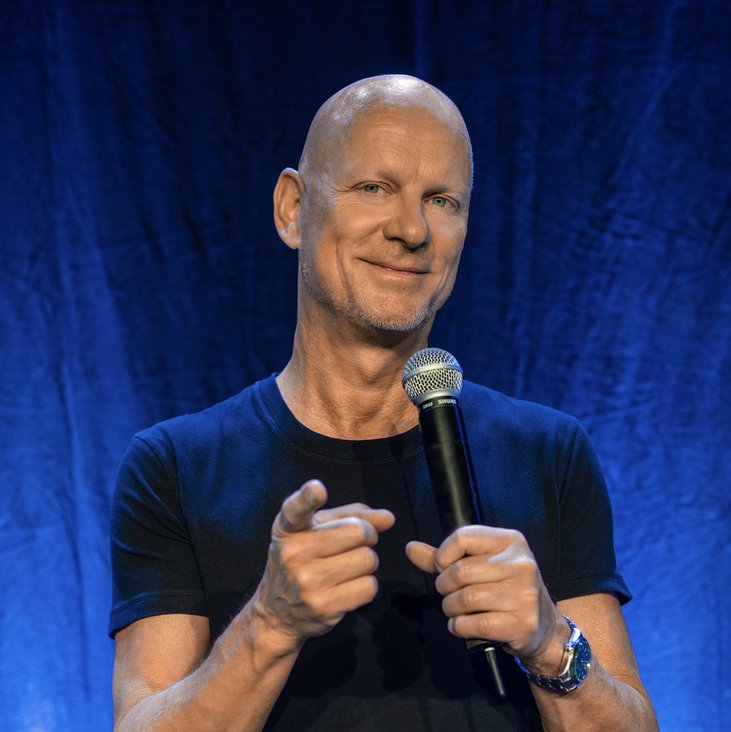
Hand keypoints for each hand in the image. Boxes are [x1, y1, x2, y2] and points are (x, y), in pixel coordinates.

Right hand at [250, 479, 394, 652]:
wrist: (276, 613)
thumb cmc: (302, 561)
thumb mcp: (315, 531)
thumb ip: (351, 516)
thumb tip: (388, 518)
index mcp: (288, 529)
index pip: (296, 509)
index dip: (308, 497)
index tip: (317, 489)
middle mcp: (293, 553)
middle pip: (358, 532)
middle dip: (366, 536)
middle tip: (353, 544)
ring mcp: (307, 581)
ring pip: (368, 559)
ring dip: (366, 562)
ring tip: (347, 567)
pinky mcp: (323, 606)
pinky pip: (369, 586)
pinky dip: (366, 585)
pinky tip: (348, 586)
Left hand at [406, 526, 566, 670]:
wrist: (543, 627)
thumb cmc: (505, 589)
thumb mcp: (481, 564)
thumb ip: (444, 557)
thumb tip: (410, 547)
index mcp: (510, 541)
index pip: (462, 537)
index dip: (443, 555)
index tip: (442, 568)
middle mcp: (521, 564)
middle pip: (460, 571)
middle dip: (444, 586)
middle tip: (448, 593)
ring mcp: (524, 594)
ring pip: (465, 598)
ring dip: (450, 608)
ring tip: (455, 610)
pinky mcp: (521, 623)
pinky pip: (474, 624)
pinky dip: (458, 626)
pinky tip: (462, 625)